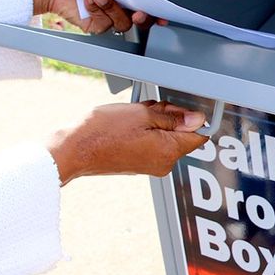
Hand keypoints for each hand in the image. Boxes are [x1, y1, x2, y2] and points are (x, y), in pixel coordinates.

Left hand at [28, 0, 166, 33]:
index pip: (147, 7)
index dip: (157, 15)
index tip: (163, 17)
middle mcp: (119, 9)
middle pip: (140, 22)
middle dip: (142, 18)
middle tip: (139, 13)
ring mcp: (108, 19)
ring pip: (123, 23)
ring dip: (112, 7)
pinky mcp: (95, 26)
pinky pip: (104, 24)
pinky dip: (97, 9)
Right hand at [47, 101, 206, 185]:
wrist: (75, 149)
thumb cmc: (103, 132)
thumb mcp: (143, 114)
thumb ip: (173, 117)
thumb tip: (197, 120)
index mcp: (168, 152)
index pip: (198, 136)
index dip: (192, 118)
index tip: (180, 108)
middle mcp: (163, 164)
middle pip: (181, 135)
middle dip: (169, 118)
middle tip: (148, 109)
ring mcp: (151, 166)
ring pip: (165, 137)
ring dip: (154, 122)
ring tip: (133, 116)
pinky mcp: (139, 164)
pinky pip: (152, 143)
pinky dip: (145, 131)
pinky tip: (128, 124)